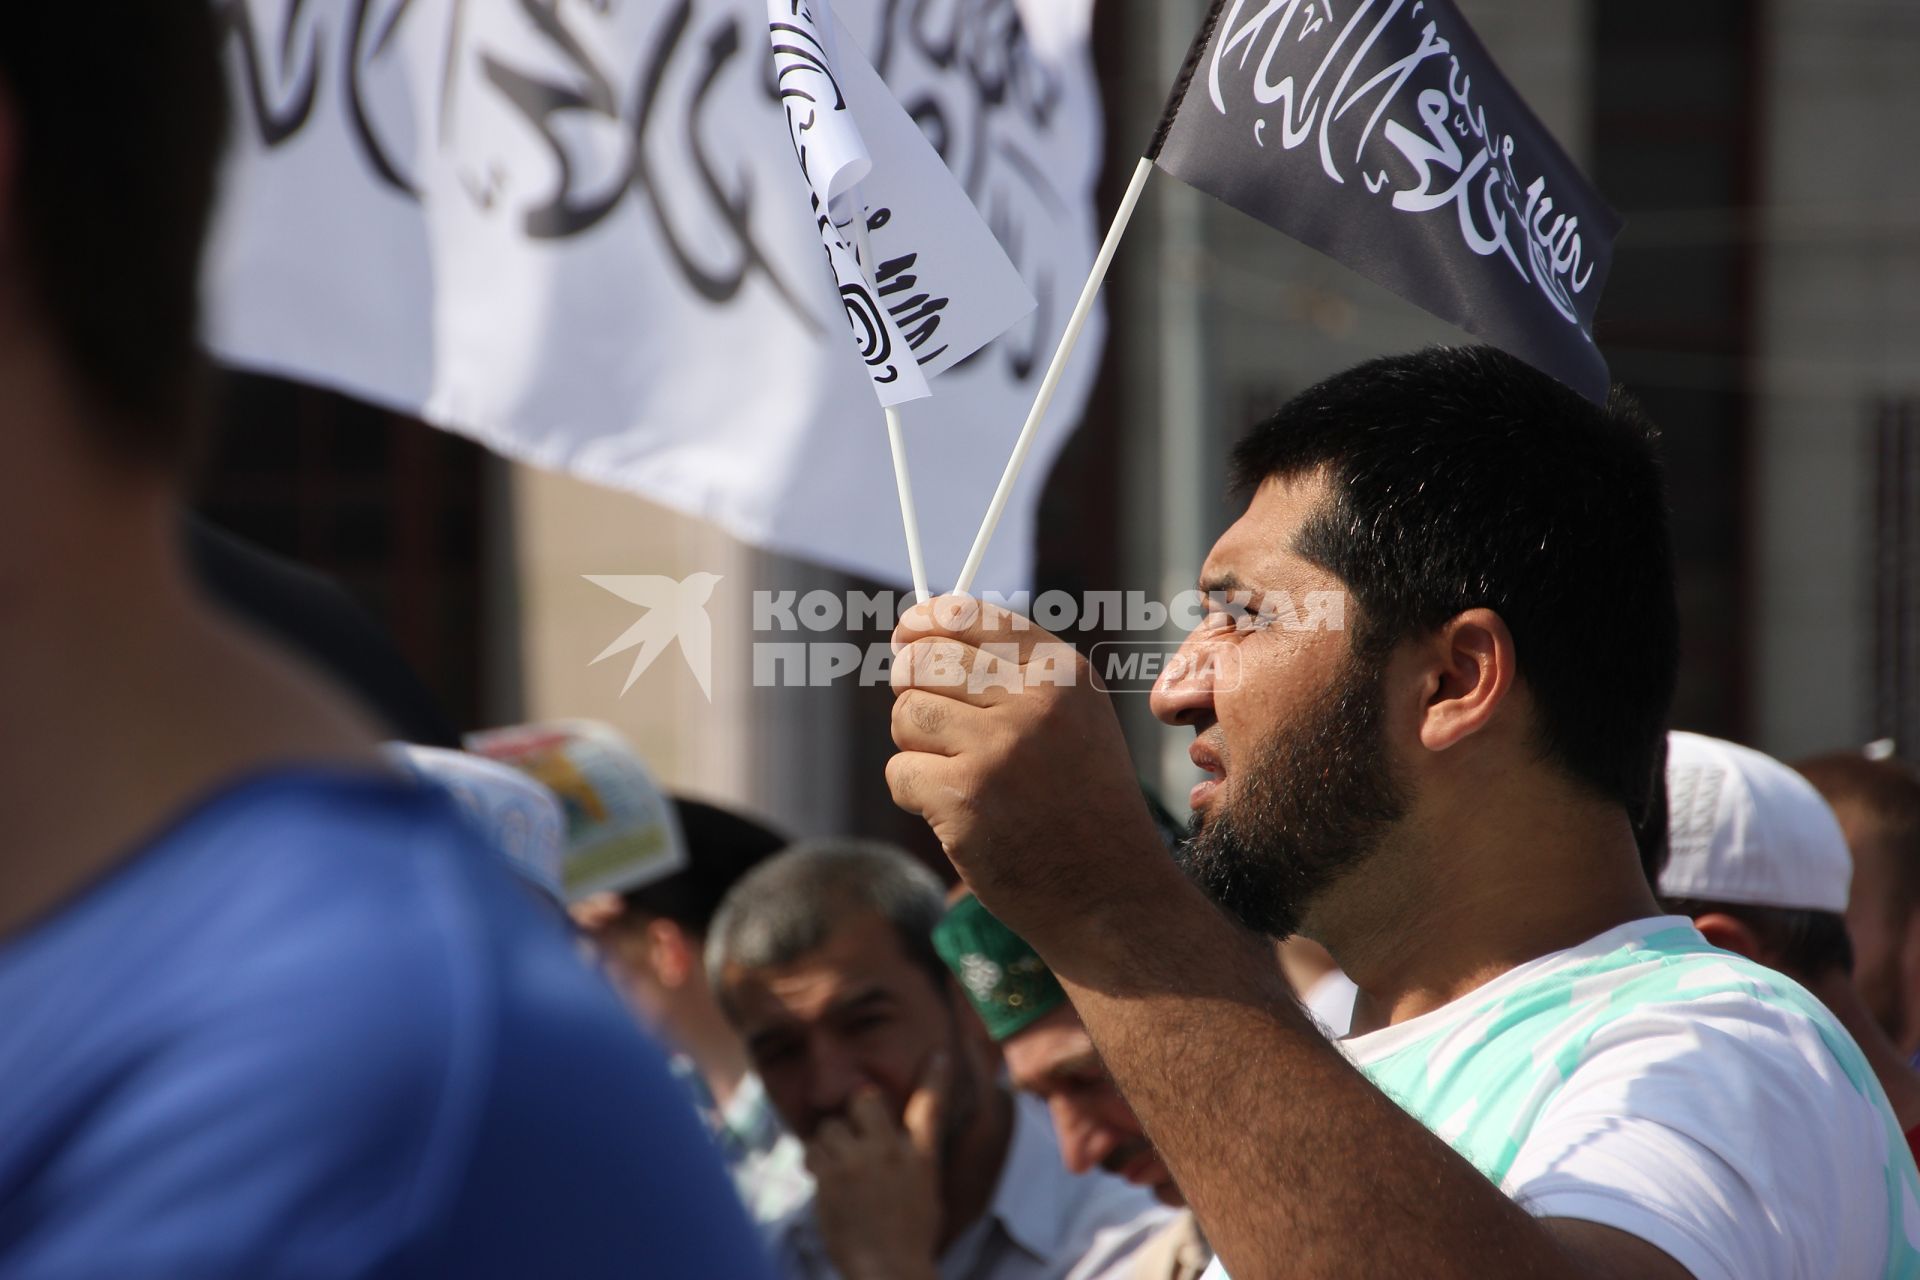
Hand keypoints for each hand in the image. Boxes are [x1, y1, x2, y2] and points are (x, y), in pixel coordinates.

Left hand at [805, 1055, 947, 1279]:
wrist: (888, 1272)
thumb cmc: (908, 1241)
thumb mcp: (925, 1196)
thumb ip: (914, 1164)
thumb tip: (904, 1146)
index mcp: (922, 1158)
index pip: (931, 1108)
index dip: (935, 1077)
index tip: (938, 1056)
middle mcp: (892, 1152)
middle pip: (864, 1100)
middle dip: (854, 1112)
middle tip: (853, 1135)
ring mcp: (860, 1162)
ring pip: (830, 1127)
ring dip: (829, 1145)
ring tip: (836, 1170)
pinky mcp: (831, 1176)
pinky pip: (812, 1151)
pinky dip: (814, 1163)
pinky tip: (822, 1181)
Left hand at [886, 596, 1168, 949]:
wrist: (1111, 897)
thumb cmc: (1081, 805)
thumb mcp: (1072, 719)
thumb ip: (1010, 673)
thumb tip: (913, 638)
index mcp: (1063, 673)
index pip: (965, 616)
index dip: (921, 623)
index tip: (905, 637)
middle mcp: (1034, 702)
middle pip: (923, 662)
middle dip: (912, 688)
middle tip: (931, 724)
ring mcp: (998, 751)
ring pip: (906, 714)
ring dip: (916, 747)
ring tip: (957, 775)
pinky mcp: (964, 800)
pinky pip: (900, 771)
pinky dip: (915, 794)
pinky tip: (957, 814)